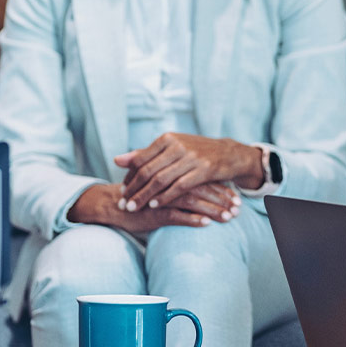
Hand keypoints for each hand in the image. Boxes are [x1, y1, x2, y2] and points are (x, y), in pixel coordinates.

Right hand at [66, 182, 240, 233]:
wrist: (115, 204)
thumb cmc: (143, 196)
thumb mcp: (165, 188)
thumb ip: (185, 186)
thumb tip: (210, 190)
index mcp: (174, 174)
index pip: (203, 179)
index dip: (221, 189)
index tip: (237, 198)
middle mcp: (170, 183)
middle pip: (202, 189)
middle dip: (222, 200)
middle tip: (238, 209)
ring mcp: (162, 198)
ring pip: (192, 201)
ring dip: (212, 209)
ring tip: (228, 218)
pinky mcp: (154, 212)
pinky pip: (176, 215)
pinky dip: (191, 219)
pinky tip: (206, 223)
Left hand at [113, 133, 263, 208]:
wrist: (228, 153)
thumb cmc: (196, 152)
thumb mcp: (171, 148)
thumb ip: (145, 155)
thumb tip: (117, 160)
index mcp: (167, 139)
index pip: (140, 159)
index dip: (129, 176)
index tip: (122, 191)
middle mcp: (177, 145)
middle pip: (148, 171)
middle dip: (133, 189)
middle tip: (123, 203)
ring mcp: (191, 157)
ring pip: (161, 180)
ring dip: (145, 196)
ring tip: (134, 208)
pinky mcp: (203, 170)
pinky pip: (179, 187)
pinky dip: (165, 197)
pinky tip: (155, 206)